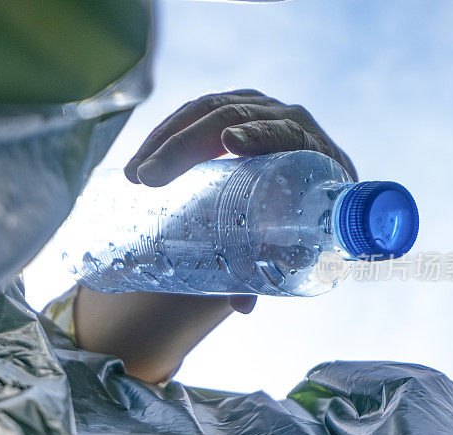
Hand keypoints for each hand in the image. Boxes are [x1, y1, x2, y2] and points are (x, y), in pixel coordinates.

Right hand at [124, 89, 356, 312]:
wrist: (318, 189)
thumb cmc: (310, 219)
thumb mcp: (302, 240)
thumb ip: (274, 269)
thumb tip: (242, 305)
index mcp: (311, 149)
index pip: (284, 131)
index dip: (259, 133)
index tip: (229, 144)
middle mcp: (285, 119)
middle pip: (232, 117)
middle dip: (184, 144)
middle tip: (148, 178)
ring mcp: (257, 111)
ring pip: (206, 110)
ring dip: (164, 137)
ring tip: (134, 174)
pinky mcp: (232, 112)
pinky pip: (196, 113)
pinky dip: (166, 131)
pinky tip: (144, 155)